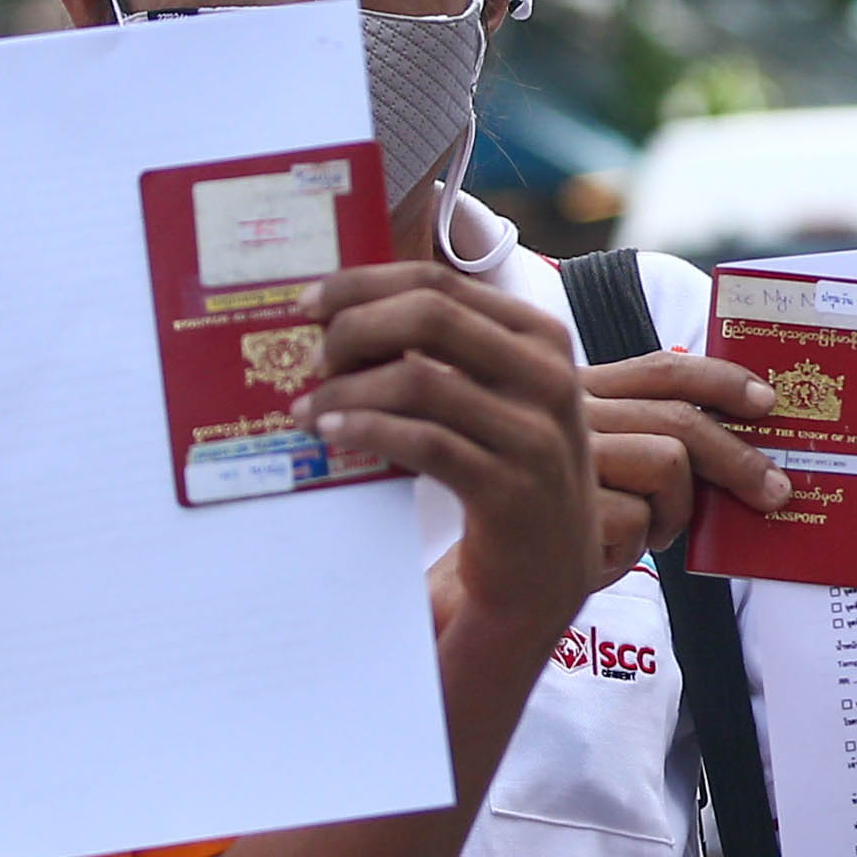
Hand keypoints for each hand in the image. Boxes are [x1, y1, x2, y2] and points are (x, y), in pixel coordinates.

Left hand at [301, 262, 601, 637]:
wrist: (546, 574)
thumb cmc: (506, 474)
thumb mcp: (499, 398)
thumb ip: (450, 352)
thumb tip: (347, 311)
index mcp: (542, 338)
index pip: (440, 282)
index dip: (364, 284)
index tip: (310, 303)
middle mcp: (548, 378)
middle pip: (429, 315)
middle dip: (354, 329)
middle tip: (313, 359)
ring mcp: (534, 436)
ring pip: (418, 381)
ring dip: (346, 389)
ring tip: (307, 409)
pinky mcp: (509, 491)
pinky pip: (422, 444)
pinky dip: (365, 430)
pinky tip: (331, 433)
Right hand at [580, 349, 787, 575]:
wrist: (489, 570)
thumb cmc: (558, 514)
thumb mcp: (598, 459)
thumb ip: (645, 433)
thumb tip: (740, 440)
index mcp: (583, 390)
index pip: (662, 369)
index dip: (721, 379)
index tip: (765, 400)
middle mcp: (572, 412)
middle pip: (679, 420)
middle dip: (740, 459)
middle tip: (774, 492)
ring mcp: (565, 455)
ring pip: (668, 463)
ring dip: (677, 511)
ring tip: (653, 534)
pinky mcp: (563, 505)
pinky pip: (638, 519)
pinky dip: (638, 546)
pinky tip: (611, 552)